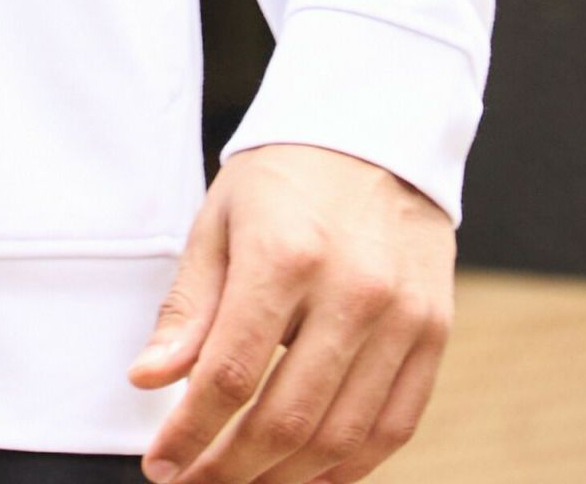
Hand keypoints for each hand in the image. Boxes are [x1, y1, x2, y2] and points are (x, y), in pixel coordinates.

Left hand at [127, 142, 456, 483]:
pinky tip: (315, 470)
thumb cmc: (292, 173)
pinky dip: (353, 464)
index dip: (189, 435)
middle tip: (199, 479)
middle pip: (286, 419)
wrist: (376, 135)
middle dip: (230, 469)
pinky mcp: (434, 324)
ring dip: (286, 476)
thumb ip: (192, 305)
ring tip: (250, 479)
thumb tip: (151, 379)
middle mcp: (353, 289)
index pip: (229, 377)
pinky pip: (398, 421)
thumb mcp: (223, 219)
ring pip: (343, 435)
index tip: (164, 461)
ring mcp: (403, 312)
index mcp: (287, 256)